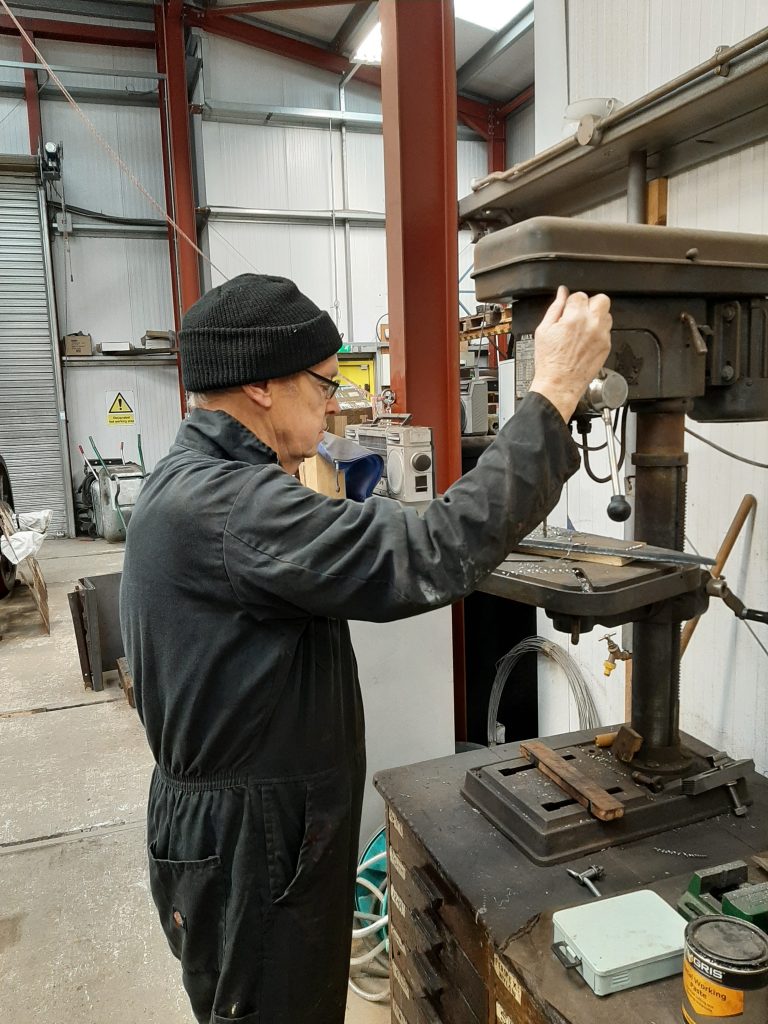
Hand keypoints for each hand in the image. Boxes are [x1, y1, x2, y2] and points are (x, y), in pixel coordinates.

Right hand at [529, 286, 612, 421]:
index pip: (580, 295)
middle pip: (601, 299)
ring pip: (606, 315)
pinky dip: (598, 332)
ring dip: (596, 317)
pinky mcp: (606, 346)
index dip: (572, 302)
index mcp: (574, 317)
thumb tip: (561, 293)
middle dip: (590, 304)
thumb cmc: (550, 361)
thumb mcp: (544, 330)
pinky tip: (586, 341)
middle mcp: (592, 324)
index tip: (568, 310)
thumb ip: (555, 307)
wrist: (559, 384)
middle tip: (580, 314)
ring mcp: (602, 335)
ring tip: (582, 329)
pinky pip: (607, 331)